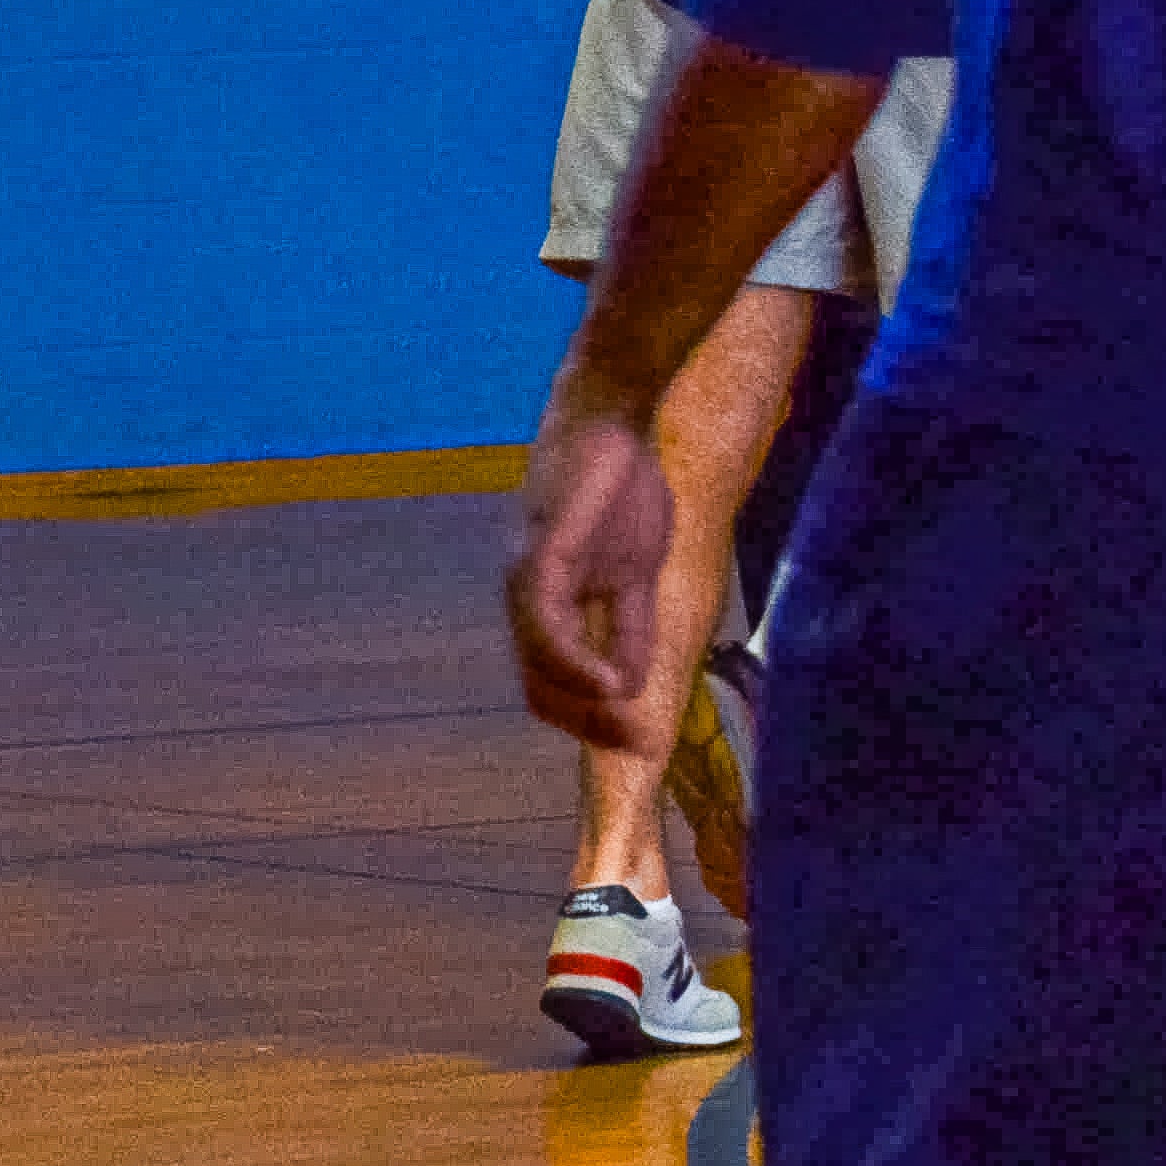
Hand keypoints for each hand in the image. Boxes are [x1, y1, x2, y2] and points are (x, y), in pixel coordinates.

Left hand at [509, 380, 678, 763]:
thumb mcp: (636, 574)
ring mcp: (527, 573)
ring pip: (537, 661)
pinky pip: (544, 618)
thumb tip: (629, 687)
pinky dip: (573, 658)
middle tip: (640, 745)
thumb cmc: (621, 491)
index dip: (590, 721)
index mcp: (546, 605)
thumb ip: (631, 629)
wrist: (614, 419)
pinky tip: (609, 681)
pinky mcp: (541, 550)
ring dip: (582, 703)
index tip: (640, 742)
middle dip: (589, 724)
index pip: (549, 684)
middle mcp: (525, 595)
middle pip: (537, 685)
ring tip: (629, 723)